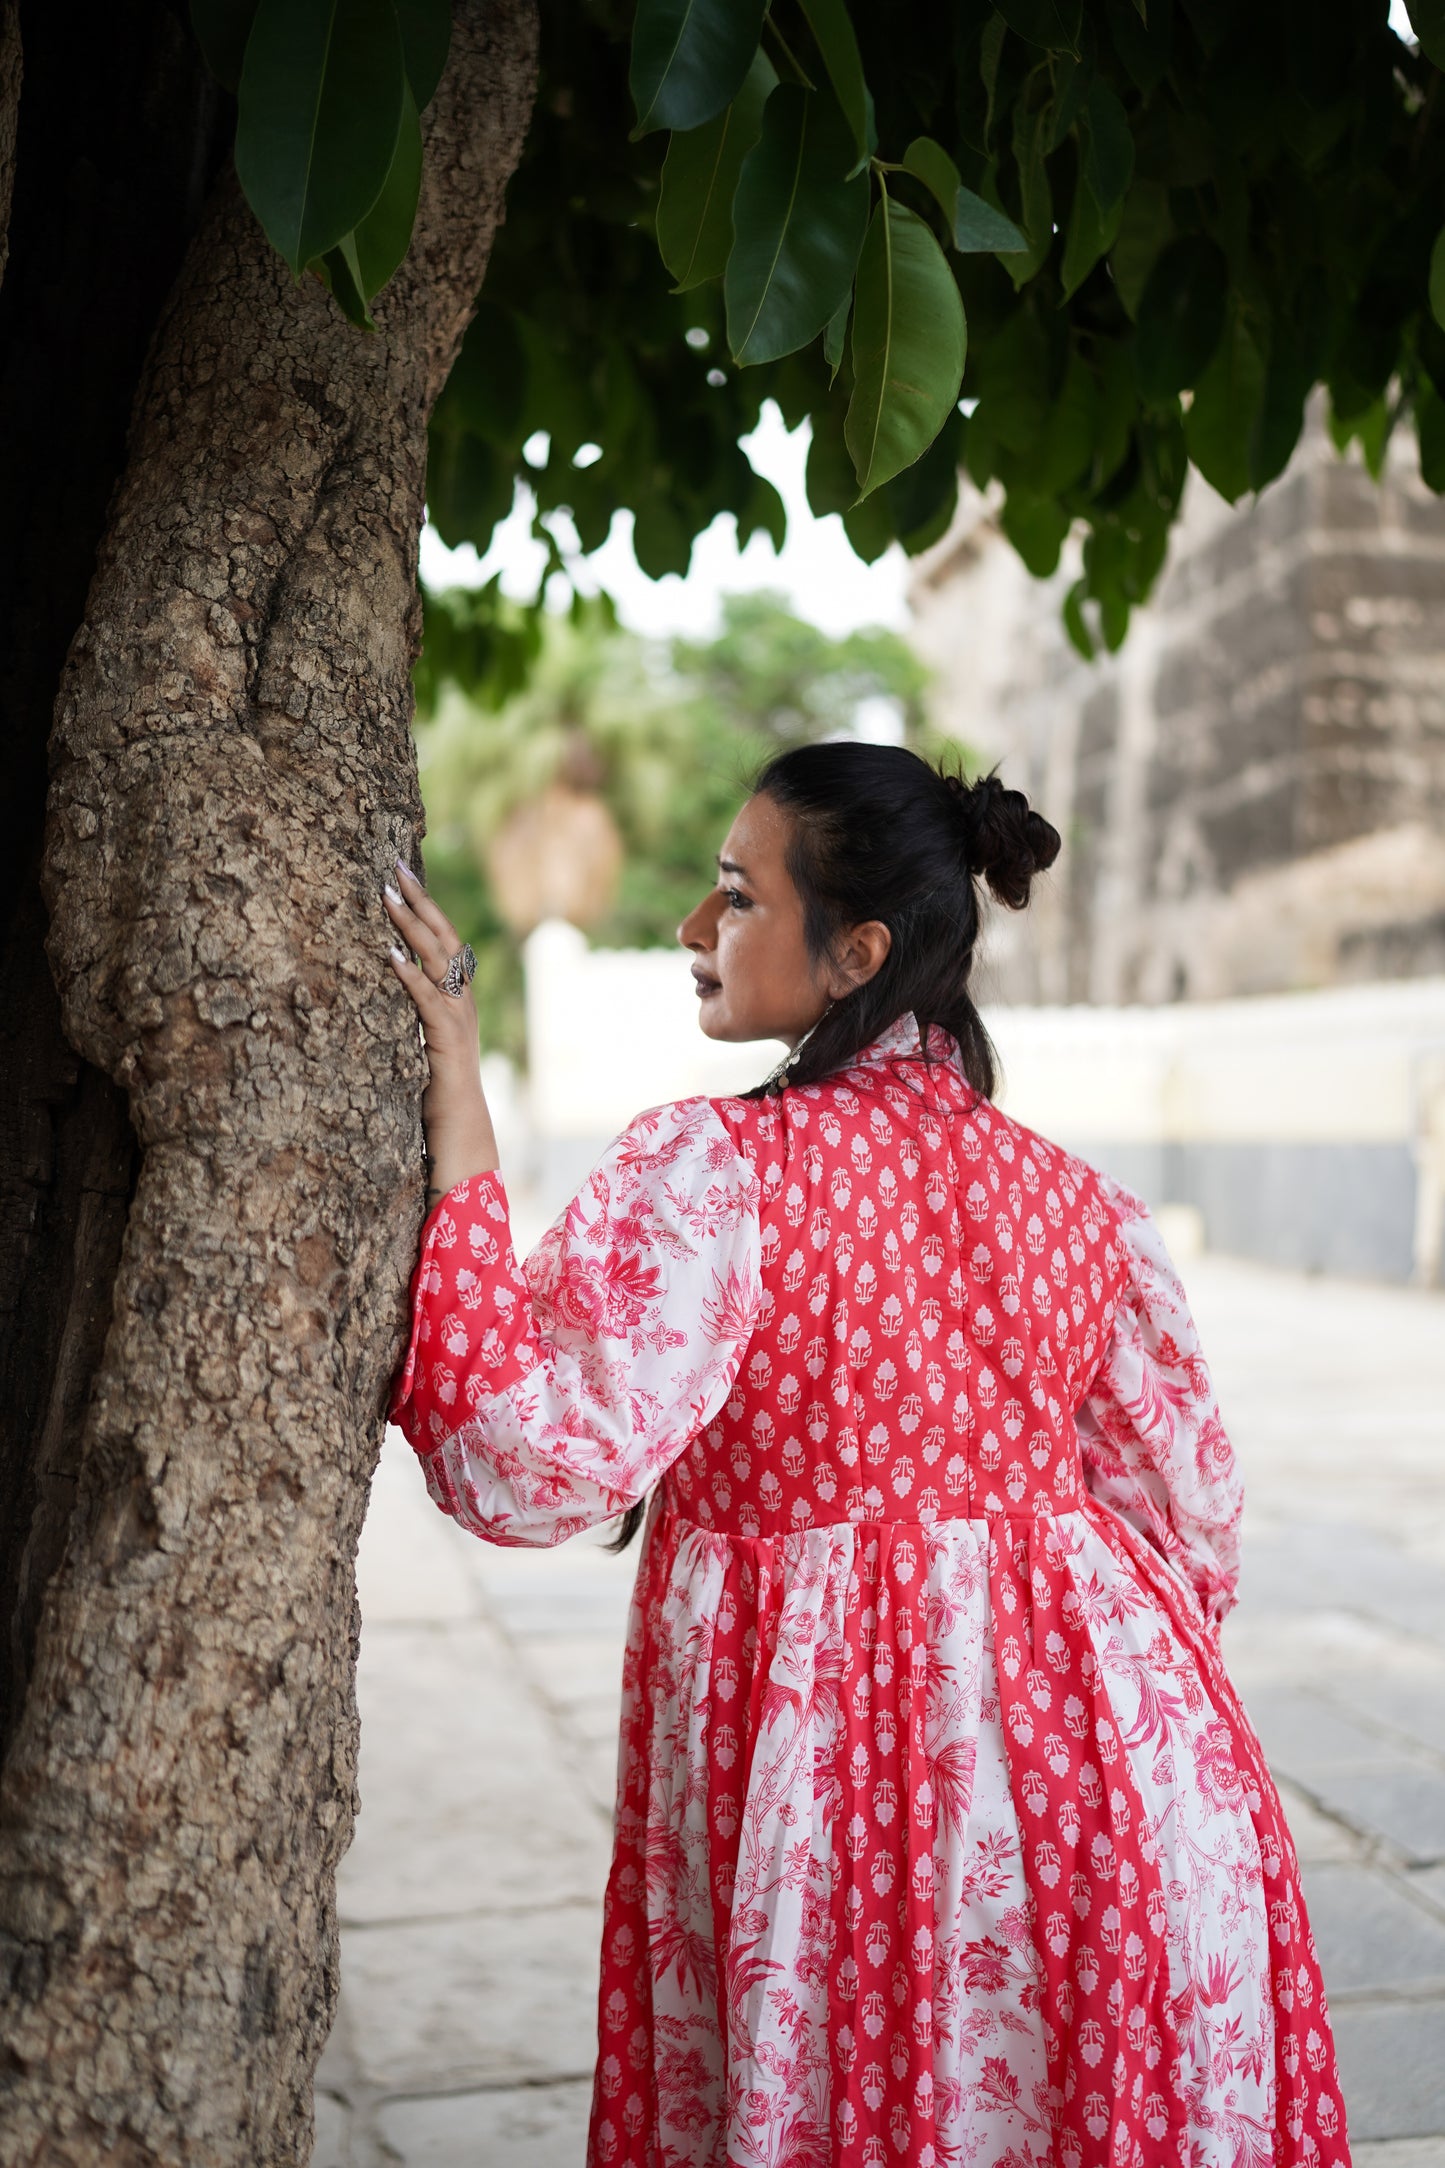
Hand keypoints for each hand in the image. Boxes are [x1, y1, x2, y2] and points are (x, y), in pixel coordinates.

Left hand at [384, 860, 499, 1195]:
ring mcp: (458, 1022)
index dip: (424, 906)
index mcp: (455, 1000)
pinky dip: (409, 976)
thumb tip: (379, 986)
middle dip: (419, 901)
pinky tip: (389, 955)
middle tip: (393, 866)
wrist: (463, 1137)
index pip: (443, 942)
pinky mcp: (447, 1044)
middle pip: (444, 939)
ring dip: (412, 927)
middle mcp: (462, 1003)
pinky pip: (427, 1002)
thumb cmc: (436, 1097)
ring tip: (388, 896)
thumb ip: (407, 1017)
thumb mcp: (418, 1046)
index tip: (401, 872)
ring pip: (439, 962)